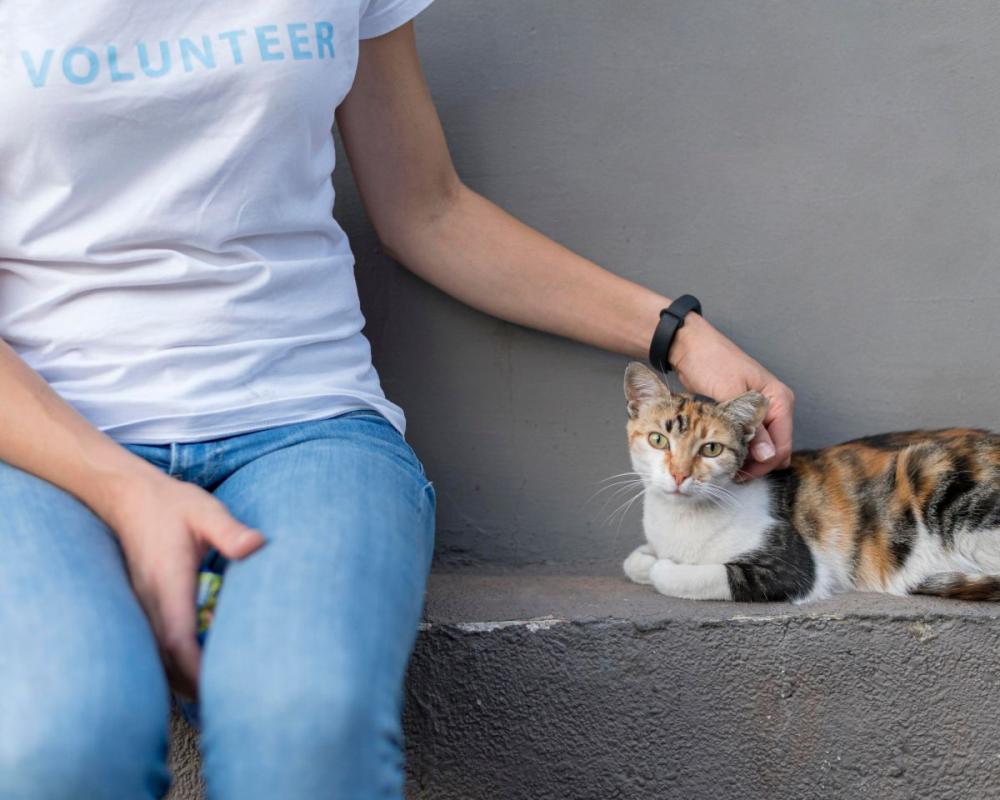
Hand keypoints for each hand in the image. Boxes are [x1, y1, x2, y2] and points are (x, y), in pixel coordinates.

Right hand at [100, 473, 265, 698]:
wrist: (127, 496)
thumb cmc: (172, 505)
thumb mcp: (205, 511)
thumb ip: (229, 531)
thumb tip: (257, 545)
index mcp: (167, 584)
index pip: (177, 640)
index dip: (197, 668)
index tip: (222, 686)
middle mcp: (149, 601)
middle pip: (165, 661)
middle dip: (193, 685)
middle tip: (230, 700)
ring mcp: (141, 605)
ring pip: (155, 657)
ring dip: (181, 678)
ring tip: (217, 692)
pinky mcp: (141, 605)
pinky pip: (152, 645)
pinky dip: (171, 664)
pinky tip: (196, 668)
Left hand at [669, 313, 794, 478]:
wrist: (689, 347)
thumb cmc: (710, 363)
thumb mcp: (728, 396)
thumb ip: (749, 426)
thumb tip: (767, 454)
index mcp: (779, 399)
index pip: (781, 447)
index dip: (762, 466)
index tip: (737, 476)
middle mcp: (775, 405)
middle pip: (774, 449)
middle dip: (755, 465)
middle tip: (730, 476)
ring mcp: (761, 409)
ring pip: (763, 446)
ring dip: (748, 459)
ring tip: (725, 469)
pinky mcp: (746, 412)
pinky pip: (751, 438)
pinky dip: (741, 448)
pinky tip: (724, 455)